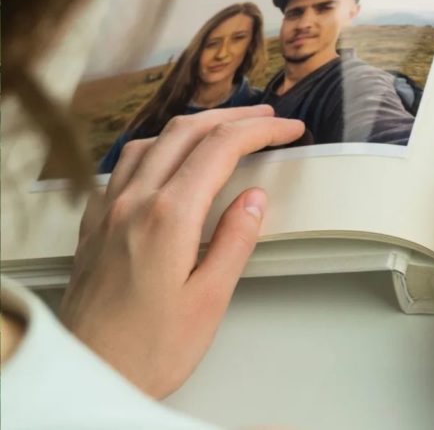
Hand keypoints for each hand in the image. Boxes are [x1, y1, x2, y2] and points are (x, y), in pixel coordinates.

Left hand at [60, 105, 303, 397]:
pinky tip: (167, 159)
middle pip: (186, 132)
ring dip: (194, 126)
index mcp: (168, 217)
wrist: (89, 372)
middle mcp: (133, 202)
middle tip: (267, 117)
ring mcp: (108, 210)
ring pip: (151, 141)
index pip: (221, 148)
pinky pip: (123, 164)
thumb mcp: (209, 300)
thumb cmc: (147, 349)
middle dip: (232, 116)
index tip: (288, 129)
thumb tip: (254, 200)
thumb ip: (234, 241)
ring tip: (224, 128)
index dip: (260, 131)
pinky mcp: (94, 224)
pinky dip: (156, 146)